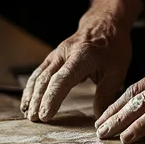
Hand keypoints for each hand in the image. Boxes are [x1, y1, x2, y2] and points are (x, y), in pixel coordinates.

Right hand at [20, 0, 141, 121]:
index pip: (62, 80)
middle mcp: (65, 53)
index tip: (46, 115)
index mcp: (82, 56)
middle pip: (46, 79)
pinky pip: (40, 72)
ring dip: (31, 95)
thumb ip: (107, 94)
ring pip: (39, 75)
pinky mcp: (54, 56)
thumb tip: (99, 117)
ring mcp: (57, 54)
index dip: (52, 98)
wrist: (105, 23)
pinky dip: (32, 87)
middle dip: (38, 100)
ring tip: (28, 113)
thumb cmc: (113, 47)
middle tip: (34, 119)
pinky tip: (28, 100)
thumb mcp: (116, 71)